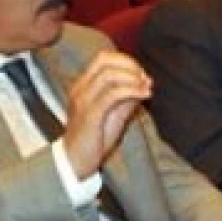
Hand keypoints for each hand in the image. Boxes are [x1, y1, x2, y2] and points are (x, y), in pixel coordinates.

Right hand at [61, 51, 151, 179]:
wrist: (75, 162)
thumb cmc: (93, 138)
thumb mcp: (113, 113)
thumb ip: (126, 97)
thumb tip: (145, 84)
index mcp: (83, 85)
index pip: (103, 58)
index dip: (126, 61)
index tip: (142, 75)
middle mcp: (80, 89)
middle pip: (106, 61)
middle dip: (131, 66)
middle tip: (145, 80)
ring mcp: (83, 101)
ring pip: (109, 75)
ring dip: (133, 78)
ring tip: (146, 88)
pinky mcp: (90, 115)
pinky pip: (112, 94)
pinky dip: (131, 91)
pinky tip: (144, 96)